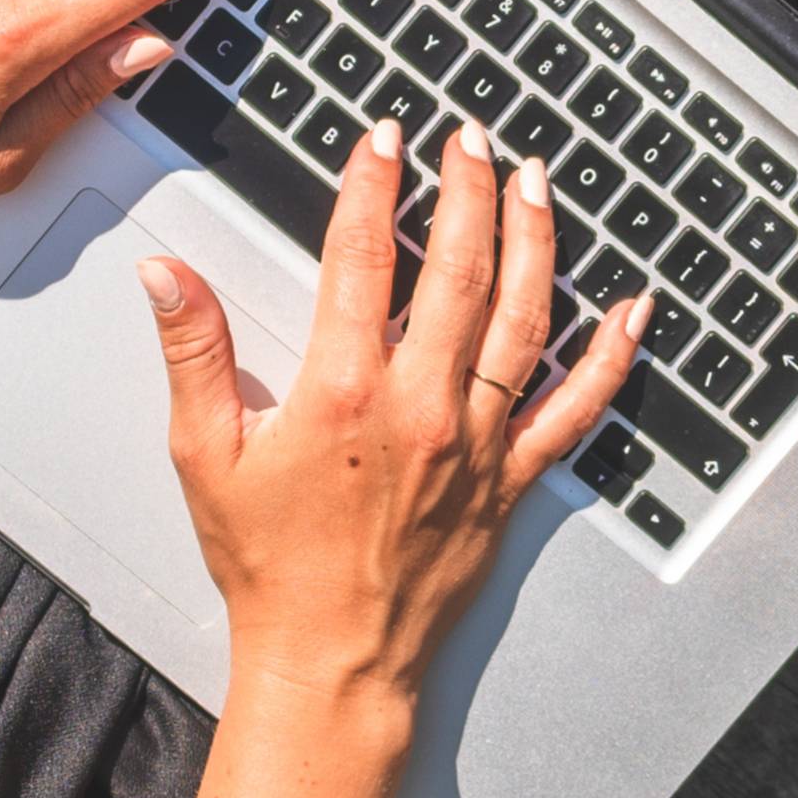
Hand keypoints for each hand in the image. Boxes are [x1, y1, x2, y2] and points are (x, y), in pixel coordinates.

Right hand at [138, 120, 649, 708]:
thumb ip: (192, 351)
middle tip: (470, 137)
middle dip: (467, 189)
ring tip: (533, 182)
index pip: (362, 256)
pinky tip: (633, 308)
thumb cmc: (268, 565)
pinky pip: (575, 407)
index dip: (374, 184)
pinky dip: (612, 355)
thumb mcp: (204, 453)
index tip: (384, 138)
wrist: (331, 660)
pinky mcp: (511, 479)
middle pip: (459, 269)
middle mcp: (420, 406)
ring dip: (534, 240)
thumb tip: (164, 273)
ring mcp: (475, 441)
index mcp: (342, 390)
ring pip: (523, 319)